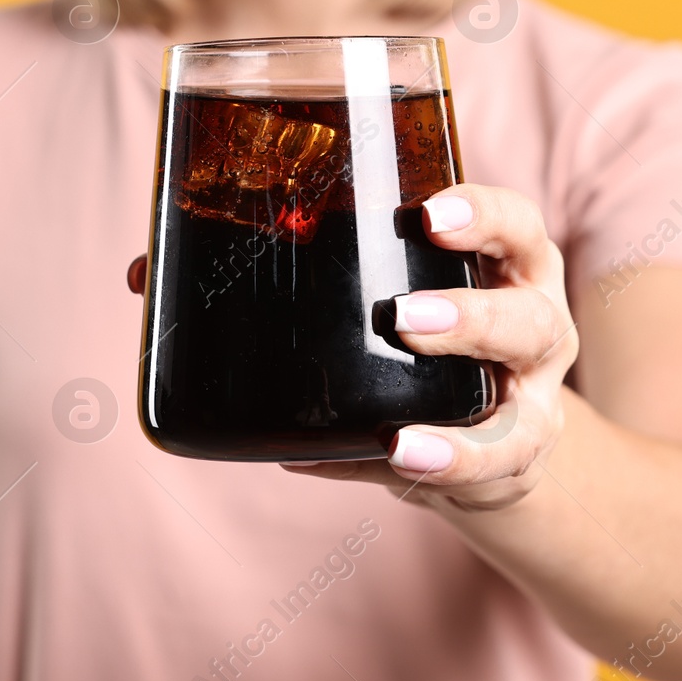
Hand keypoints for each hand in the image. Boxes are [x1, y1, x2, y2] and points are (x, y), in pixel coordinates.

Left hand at [125, 183, 577, 512]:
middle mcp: (534, 326)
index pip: (512, 226)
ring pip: (520, 407)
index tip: (428, 212)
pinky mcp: (510, 460)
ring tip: (402, 422)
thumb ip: (282, 279)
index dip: (480, 214)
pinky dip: (442, 464)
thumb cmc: (416, 343)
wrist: (487, 438)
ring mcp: (530, 401)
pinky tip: (397, 460)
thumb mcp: (375, 297)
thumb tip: (146, 270)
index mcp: (502, 265)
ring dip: (460, 414)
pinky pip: (484, 467)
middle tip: (402, 318)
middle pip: (528, 313)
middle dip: (468, 317)